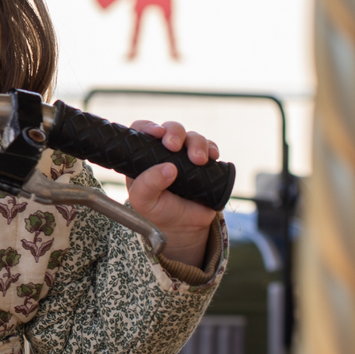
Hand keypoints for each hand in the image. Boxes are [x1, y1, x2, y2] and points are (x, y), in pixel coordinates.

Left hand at [124, 120, 218, 267]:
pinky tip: (212, 157)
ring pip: (192, 137)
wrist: (183, 227)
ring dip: (196, 143)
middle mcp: (164, 151)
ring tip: (198, 160)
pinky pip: (210, 148)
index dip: (148, 126)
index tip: (156, 133)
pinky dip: (212, 149)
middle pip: (170, 129)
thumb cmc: (157, 210)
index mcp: (144, 156)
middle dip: (174, 132)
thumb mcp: (143, 201)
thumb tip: (168, 168)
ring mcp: (185, 155)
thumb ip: (148, 185)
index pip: (142, 131)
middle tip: (174, 146)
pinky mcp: (204, 162)